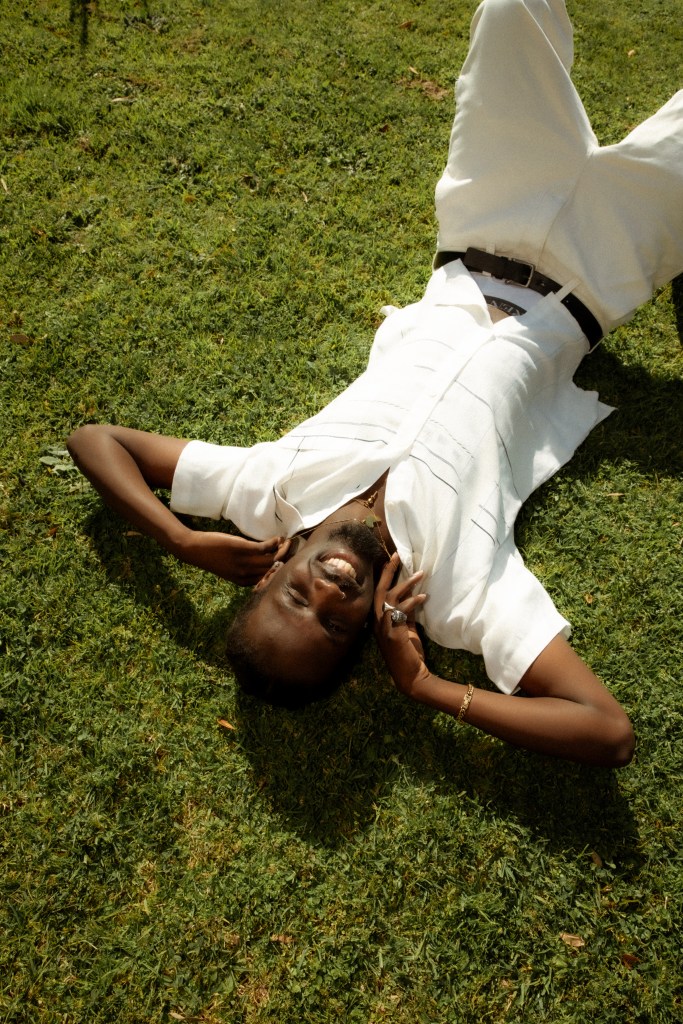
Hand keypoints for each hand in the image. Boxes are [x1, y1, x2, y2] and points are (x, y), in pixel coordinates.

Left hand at [176, 530, 290, 584]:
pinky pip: (265, 547)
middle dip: (286, 559)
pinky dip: (274, 542)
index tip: (286, 562)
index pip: (268, 579)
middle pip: (273, 569)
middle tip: (291, 549)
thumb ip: (245, 568)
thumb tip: (263, 560)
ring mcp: (245, 562)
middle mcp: (246, 574)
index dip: (280, 570)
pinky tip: (277, 538)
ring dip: (283, 550)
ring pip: (272, 559)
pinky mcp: (243, 549)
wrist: (195, 550)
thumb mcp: (230, 569)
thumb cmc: (212, 557)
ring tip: (287, 542)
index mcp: (243, 581)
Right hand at [373, 552, 429, 696]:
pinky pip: (401, 611)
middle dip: (388, 572)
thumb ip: (406, 614)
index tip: (392, 560)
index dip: (385, 576)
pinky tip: (424, 596)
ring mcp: (383, 628)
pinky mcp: (393, 633)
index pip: (380, 593)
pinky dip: (412, 602)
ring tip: (421, 573)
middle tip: (397, 555)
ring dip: (406, 584)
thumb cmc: (408, 653)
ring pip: (391, 597)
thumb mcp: (407, 629)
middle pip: (380, 590)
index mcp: (379, 620)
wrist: (411, 677)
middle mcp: (377, 622)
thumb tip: (413, 596)